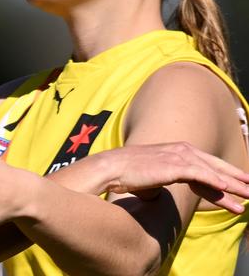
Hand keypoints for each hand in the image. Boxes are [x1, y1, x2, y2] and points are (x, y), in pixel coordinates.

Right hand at [101, 142, 248, 212]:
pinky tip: (226, 189)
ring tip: (248, 196)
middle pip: (214, 166)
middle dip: (236, 179)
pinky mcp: (172, 165)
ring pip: (211, 171)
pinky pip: (199, 173)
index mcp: (175, 151)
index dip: (224, 176)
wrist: (111, 168)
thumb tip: (159, 195)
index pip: (205, 165)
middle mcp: (179, 150)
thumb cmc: (126, 174)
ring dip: (232, 185)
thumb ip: (161, 182)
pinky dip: (214, 181)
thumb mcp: (150, 177)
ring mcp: (177, 156)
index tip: (237, 189)